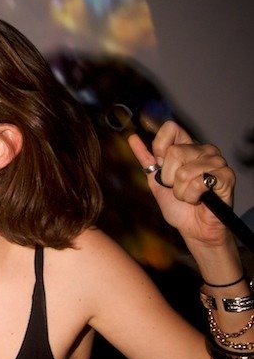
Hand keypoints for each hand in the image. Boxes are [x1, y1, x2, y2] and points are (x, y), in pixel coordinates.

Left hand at [128, 120, 234, 245]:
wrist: (194, 229)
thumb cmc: (178, 207)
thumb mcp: (156, 181)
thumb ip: (147, 159)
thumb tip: (132, 137)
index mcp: (187, 147)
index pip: (171, 128)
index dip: (160, 148)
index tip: (162, 165)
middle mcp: (204, 150)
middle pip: (174, 152)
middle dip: (169, 178)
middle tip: (178, 188)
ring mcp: (217, 162)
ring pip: (183, 172)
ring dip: (181, 191)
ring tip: (190, 196)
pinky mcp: (226, 176)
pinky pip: (198, 183)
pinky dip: (192, 197)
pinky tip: (200, 199)